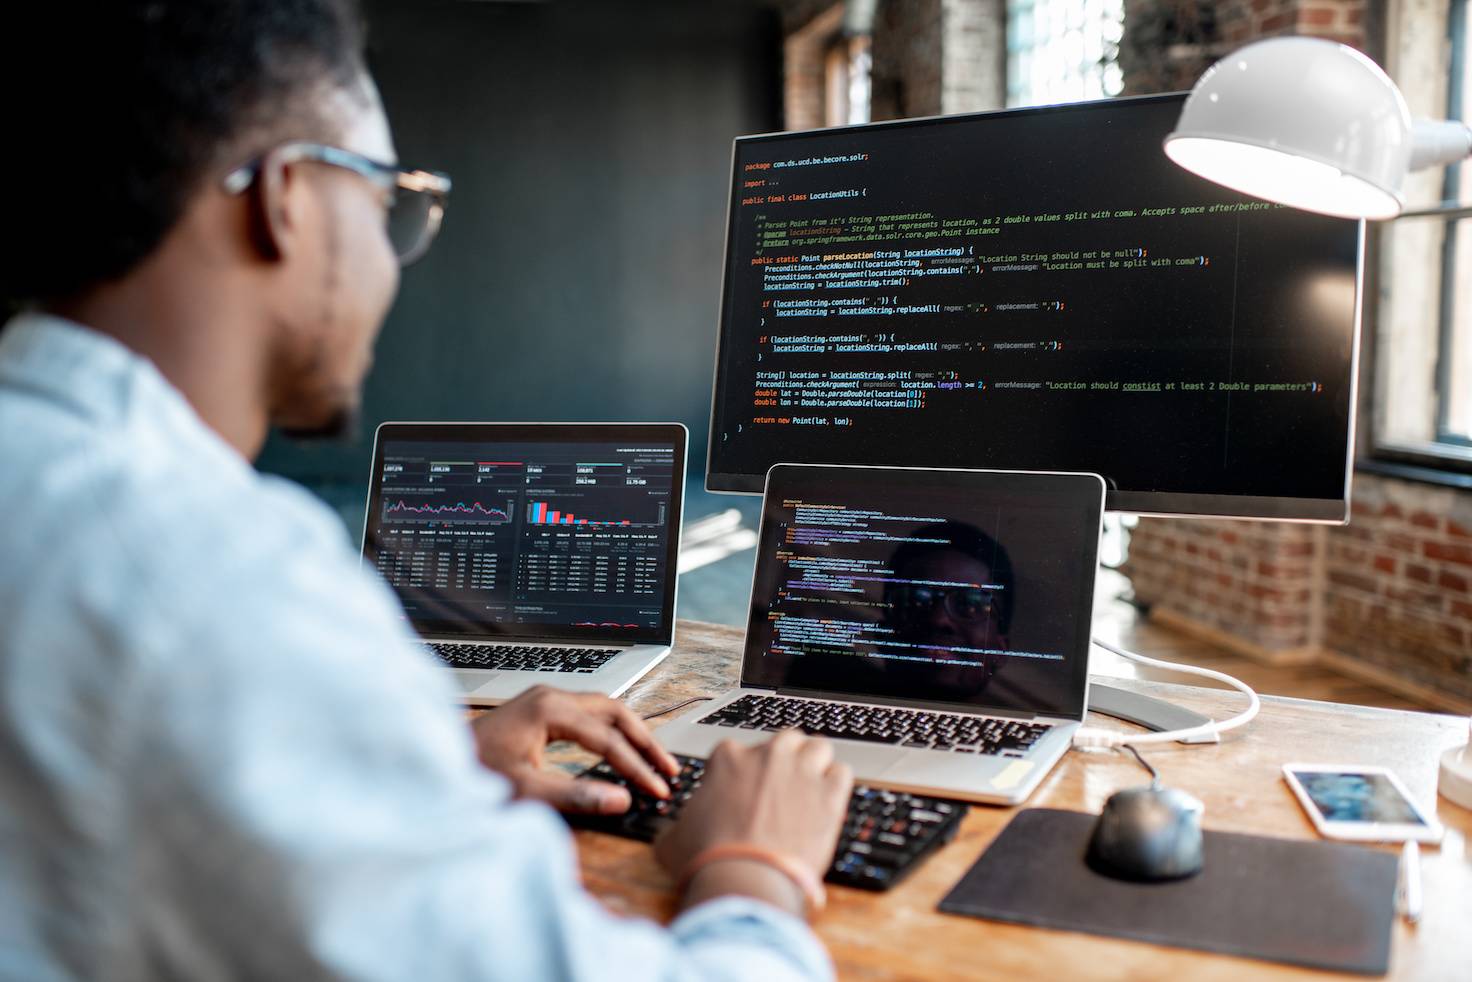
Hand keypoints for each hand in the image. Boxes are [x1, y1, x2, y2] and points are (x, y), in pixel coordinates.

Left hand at [471, 686, 678, 814]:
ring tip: (653, 760)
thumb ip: (575, 795)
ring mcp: (544, 700)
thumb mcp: (524, 790)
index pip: (608, 738)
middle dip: (645, 741)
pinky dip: (610, 732)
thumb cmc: (471, 773)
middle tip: (668, 770)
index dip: (637, 767)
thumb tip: (620, 800)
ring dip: (631, 734)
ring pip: (603, 710)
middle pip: (615, 712)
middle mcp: (550, 697)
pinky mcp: (538, 711)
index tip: (657, 790)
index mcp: (549, 710)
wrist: (434, 762)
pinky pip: (588, 715)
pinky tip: (619, 749)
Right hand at [654, 731, 851, 903]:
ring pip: (818, 747)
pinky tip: (829, 804)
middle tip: (782, 789)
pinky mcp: (830, 793)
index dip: (745, 773)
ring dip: (815, 764)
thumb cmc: (707, 860)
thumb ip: (677, 825)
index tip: (747, 793)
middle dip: (785, 760)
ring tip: (810, 790)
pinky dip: (836, 786)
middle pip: (785, 741)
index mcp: (728, 757)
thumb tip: (672, 833)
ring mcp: (801, 770)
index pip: (741, 751)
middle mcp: (767, 755)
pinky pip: (842, 773)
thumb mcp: (673, 839)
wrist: (744, 880)